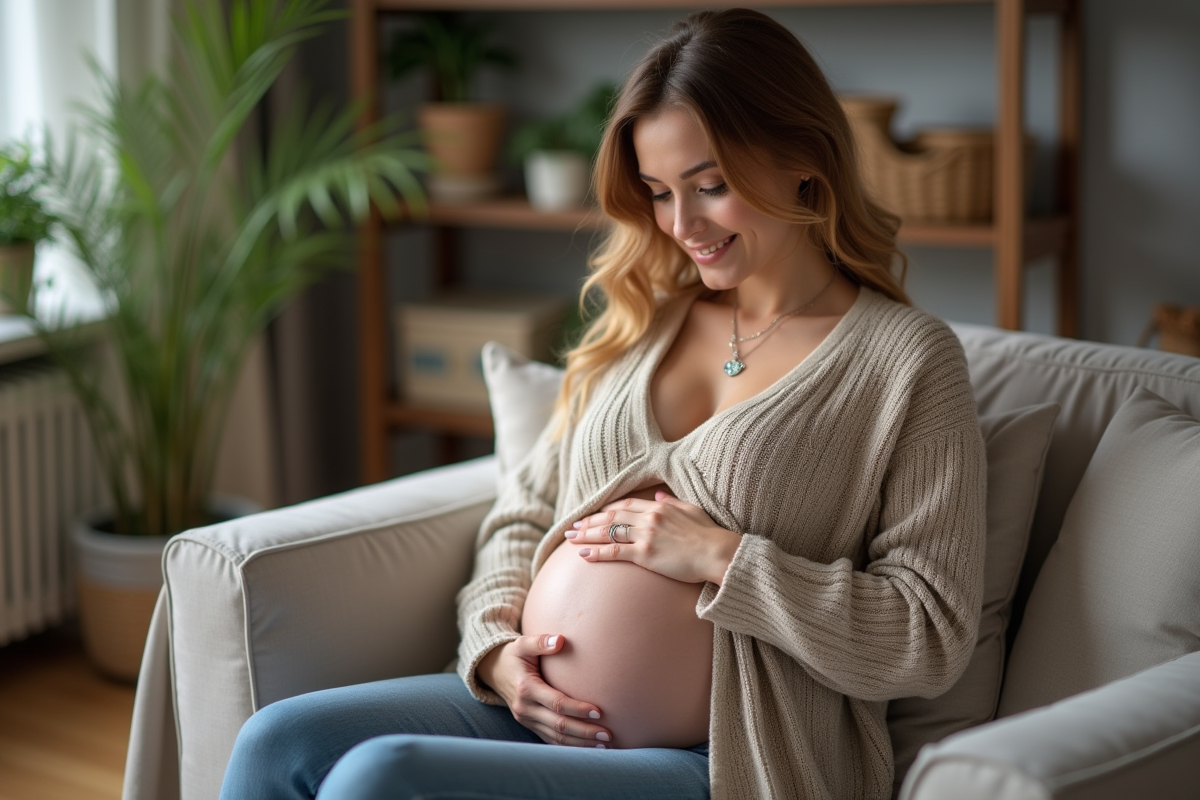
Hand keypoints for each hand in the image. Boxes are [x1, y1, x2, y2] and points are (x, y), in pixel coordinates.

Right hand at [476, 634, 611, 747]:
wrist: (493, 671)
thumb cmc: (513, 655)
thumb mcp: (522, 644)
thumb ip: (541, 642)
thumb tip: (561, 640)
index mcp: (526, 688)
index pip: (557, 704)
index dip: (578, 709)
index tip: (599, 711)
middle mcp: (525, 708)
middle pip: (559, 725)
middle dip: (584, 732)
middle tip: (608, 734)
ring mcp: (526, 720)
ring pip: (556, 737)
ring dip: (580, 743)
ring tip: (604, 744)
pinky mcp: (529, 725)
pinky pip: (550, 740)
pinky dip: (569, 746)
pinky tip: (587, 747)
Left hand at [567, 490, 739, 584]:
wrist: (717, 552)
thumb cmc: (709, 534)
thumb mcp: (691, 510)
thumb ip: (672, 502)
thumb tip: (657, 496)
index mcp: (658, 507)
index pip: (625, 506)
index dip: (606, 510)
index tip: (593, 515)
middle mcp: (648, 518)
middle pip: (611, 518)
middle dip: (589, 522)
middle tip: (572, 526)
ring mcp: (645, 535)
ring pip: (608, 533)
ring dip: (586, 535)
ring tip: (570, 538)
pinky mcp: (645, 554)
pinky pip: (615, 552)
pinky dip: (597, 552)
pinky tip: (583, 555)